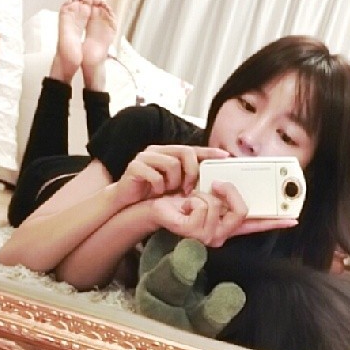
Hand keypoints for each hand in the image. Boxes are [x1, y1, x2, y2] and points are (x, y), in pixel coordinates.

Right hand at [112, 145, 228, 208]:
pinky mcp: (135, 166)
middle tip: (188, 188)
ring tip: (168, 191)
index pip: (193, 148)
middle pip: (185, 152)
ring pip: (172, 163)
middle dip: (191, 172)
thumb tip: (209, 180)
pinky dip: (159, 187)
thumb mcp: (173, 185)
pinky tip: (156, 193)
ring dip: (173, 182)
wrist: (124, 201)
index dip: (209, 152)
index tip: (225, 156)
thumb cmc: (150, 193)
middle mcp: (157, 150)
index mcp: (168, 153)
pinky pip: (155, 175)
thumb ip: (187, 179)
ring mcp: (145, 157)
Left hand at [151, 181, 296, 246]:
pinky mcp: (194, 234)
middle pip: (242, 210)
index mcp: (225, 224)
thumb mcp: (205, 189)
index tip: (292, 218)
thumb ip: (224, 188)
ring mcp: (207, 237)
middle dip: (229, 191)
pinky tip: (183, 204)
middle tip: (216, 184)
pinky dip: (192, 197)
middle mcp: (219, 234)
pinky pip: (204, 206)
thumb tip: (240, 177)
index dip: (274, 221)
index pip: (255, 224)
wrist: (154, 205)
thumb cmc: (177, 198)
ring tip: (190, 198)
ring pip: (219, 205)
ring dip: (202, 194)